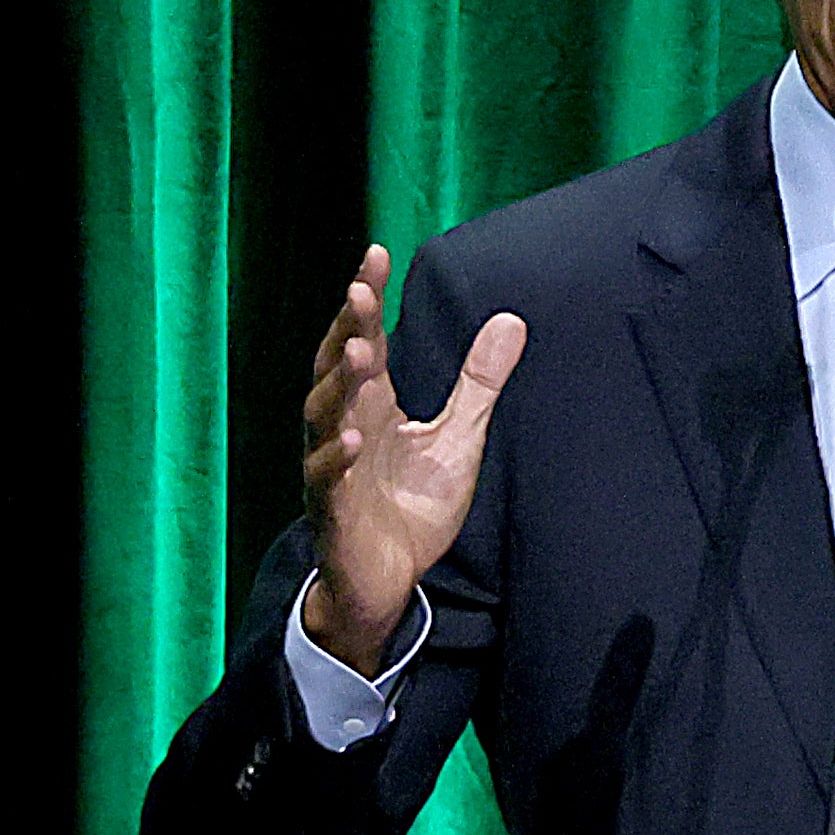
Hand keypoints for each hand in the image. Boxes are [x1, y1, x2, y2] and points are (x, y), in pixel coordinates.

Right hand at [301, 245, 526, 673]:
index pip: (365, 340)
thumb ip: (479, 382)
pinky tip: (347, 437)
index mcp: (371, 405)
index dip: (368, 300)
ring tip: (359, 354)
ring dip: (340, 385)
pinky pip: (324, 480)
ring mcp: (332, 468)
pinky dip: (333, 458)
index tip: (376, 253)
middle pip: (337, 368)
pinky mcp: (332, 511)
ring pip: (323, 416)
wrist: (388, 581)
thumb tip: (511, 320)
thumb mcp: (459, 438)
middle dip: (348, 330)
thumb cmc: (413, 507)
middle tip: (361, 292)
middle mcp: (344, 426)